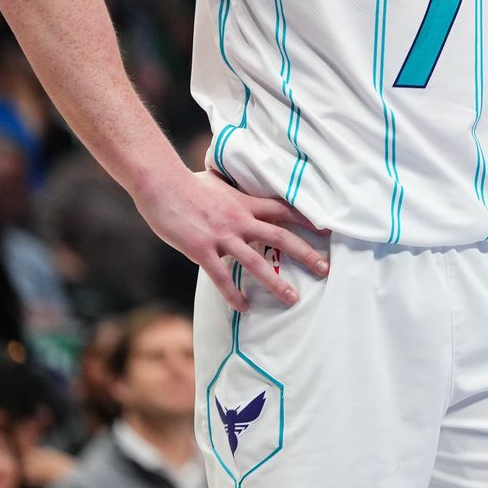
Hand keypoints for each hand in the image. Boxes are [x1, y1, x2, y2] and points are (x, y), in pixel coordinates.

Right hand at [133, 169, 327, 311]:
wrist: (161, 183)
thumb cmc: (186, 181)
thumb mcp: (217, 180)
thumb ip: (230, 188)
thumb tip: (232, 183)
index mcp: (245, 203)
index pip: (283, 210)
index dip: (306, 220)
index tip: (325, 230)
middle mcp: (240, 219)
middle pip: (281, 237)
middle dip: (305, 254)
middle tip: (325, 269)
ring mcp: (222, 236)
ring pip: (256, 262)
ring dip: (276, 282)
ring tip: (293, 298)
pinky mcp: (202, 249)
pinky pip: (222, 276)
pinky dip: (233, 294)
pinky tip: (244, 308)